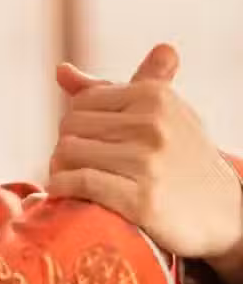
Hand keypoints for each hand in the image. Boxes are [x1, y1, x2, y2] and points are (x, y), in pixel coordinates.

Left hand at [47, 44, 242, 266]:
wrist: (224, 213)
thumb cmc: (179, 158)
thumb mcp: (157, 114)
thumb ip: (108, 90)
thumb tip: (60, 71)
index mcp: (154, 96)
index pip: (81, 102)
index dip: (76, 125)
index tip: (89, 144)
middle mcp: (153, 124)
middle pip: (69, 127)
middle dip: (66, 147)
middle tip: (79, 166)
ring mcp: (148, 162)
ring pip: (67, 153)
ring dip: (60, 170)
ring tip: (74, 180)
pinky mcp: (141, 199)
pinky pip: (79, 182)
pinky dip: (63, 187)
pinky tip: (65, 192)